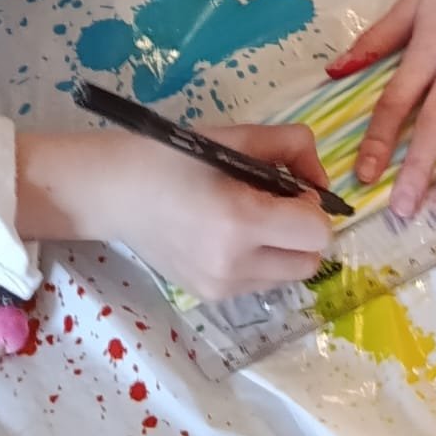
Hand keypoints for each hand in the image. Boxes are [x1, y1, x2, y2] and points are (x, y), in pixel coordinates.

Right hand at [16, 124, 331, 301]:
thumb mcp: (235, 137)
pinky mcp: (209, 297)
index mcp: (240, 221)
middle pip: (310, 261)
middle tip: (273, 202)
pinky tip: (230, 236)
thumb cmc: (172, 156)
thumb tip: (322, 180)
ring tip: (249, 218)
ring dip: (284, 248)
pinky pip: (261, 284)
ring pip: (289, 276)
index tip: (288, 187)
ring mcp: (221, 288)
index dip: (312, 205)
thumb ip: (291, 147)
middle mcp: (234, 265)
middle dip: (303, 230)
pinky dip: (261, 261)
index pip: (317, 233)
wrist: (114, 191)